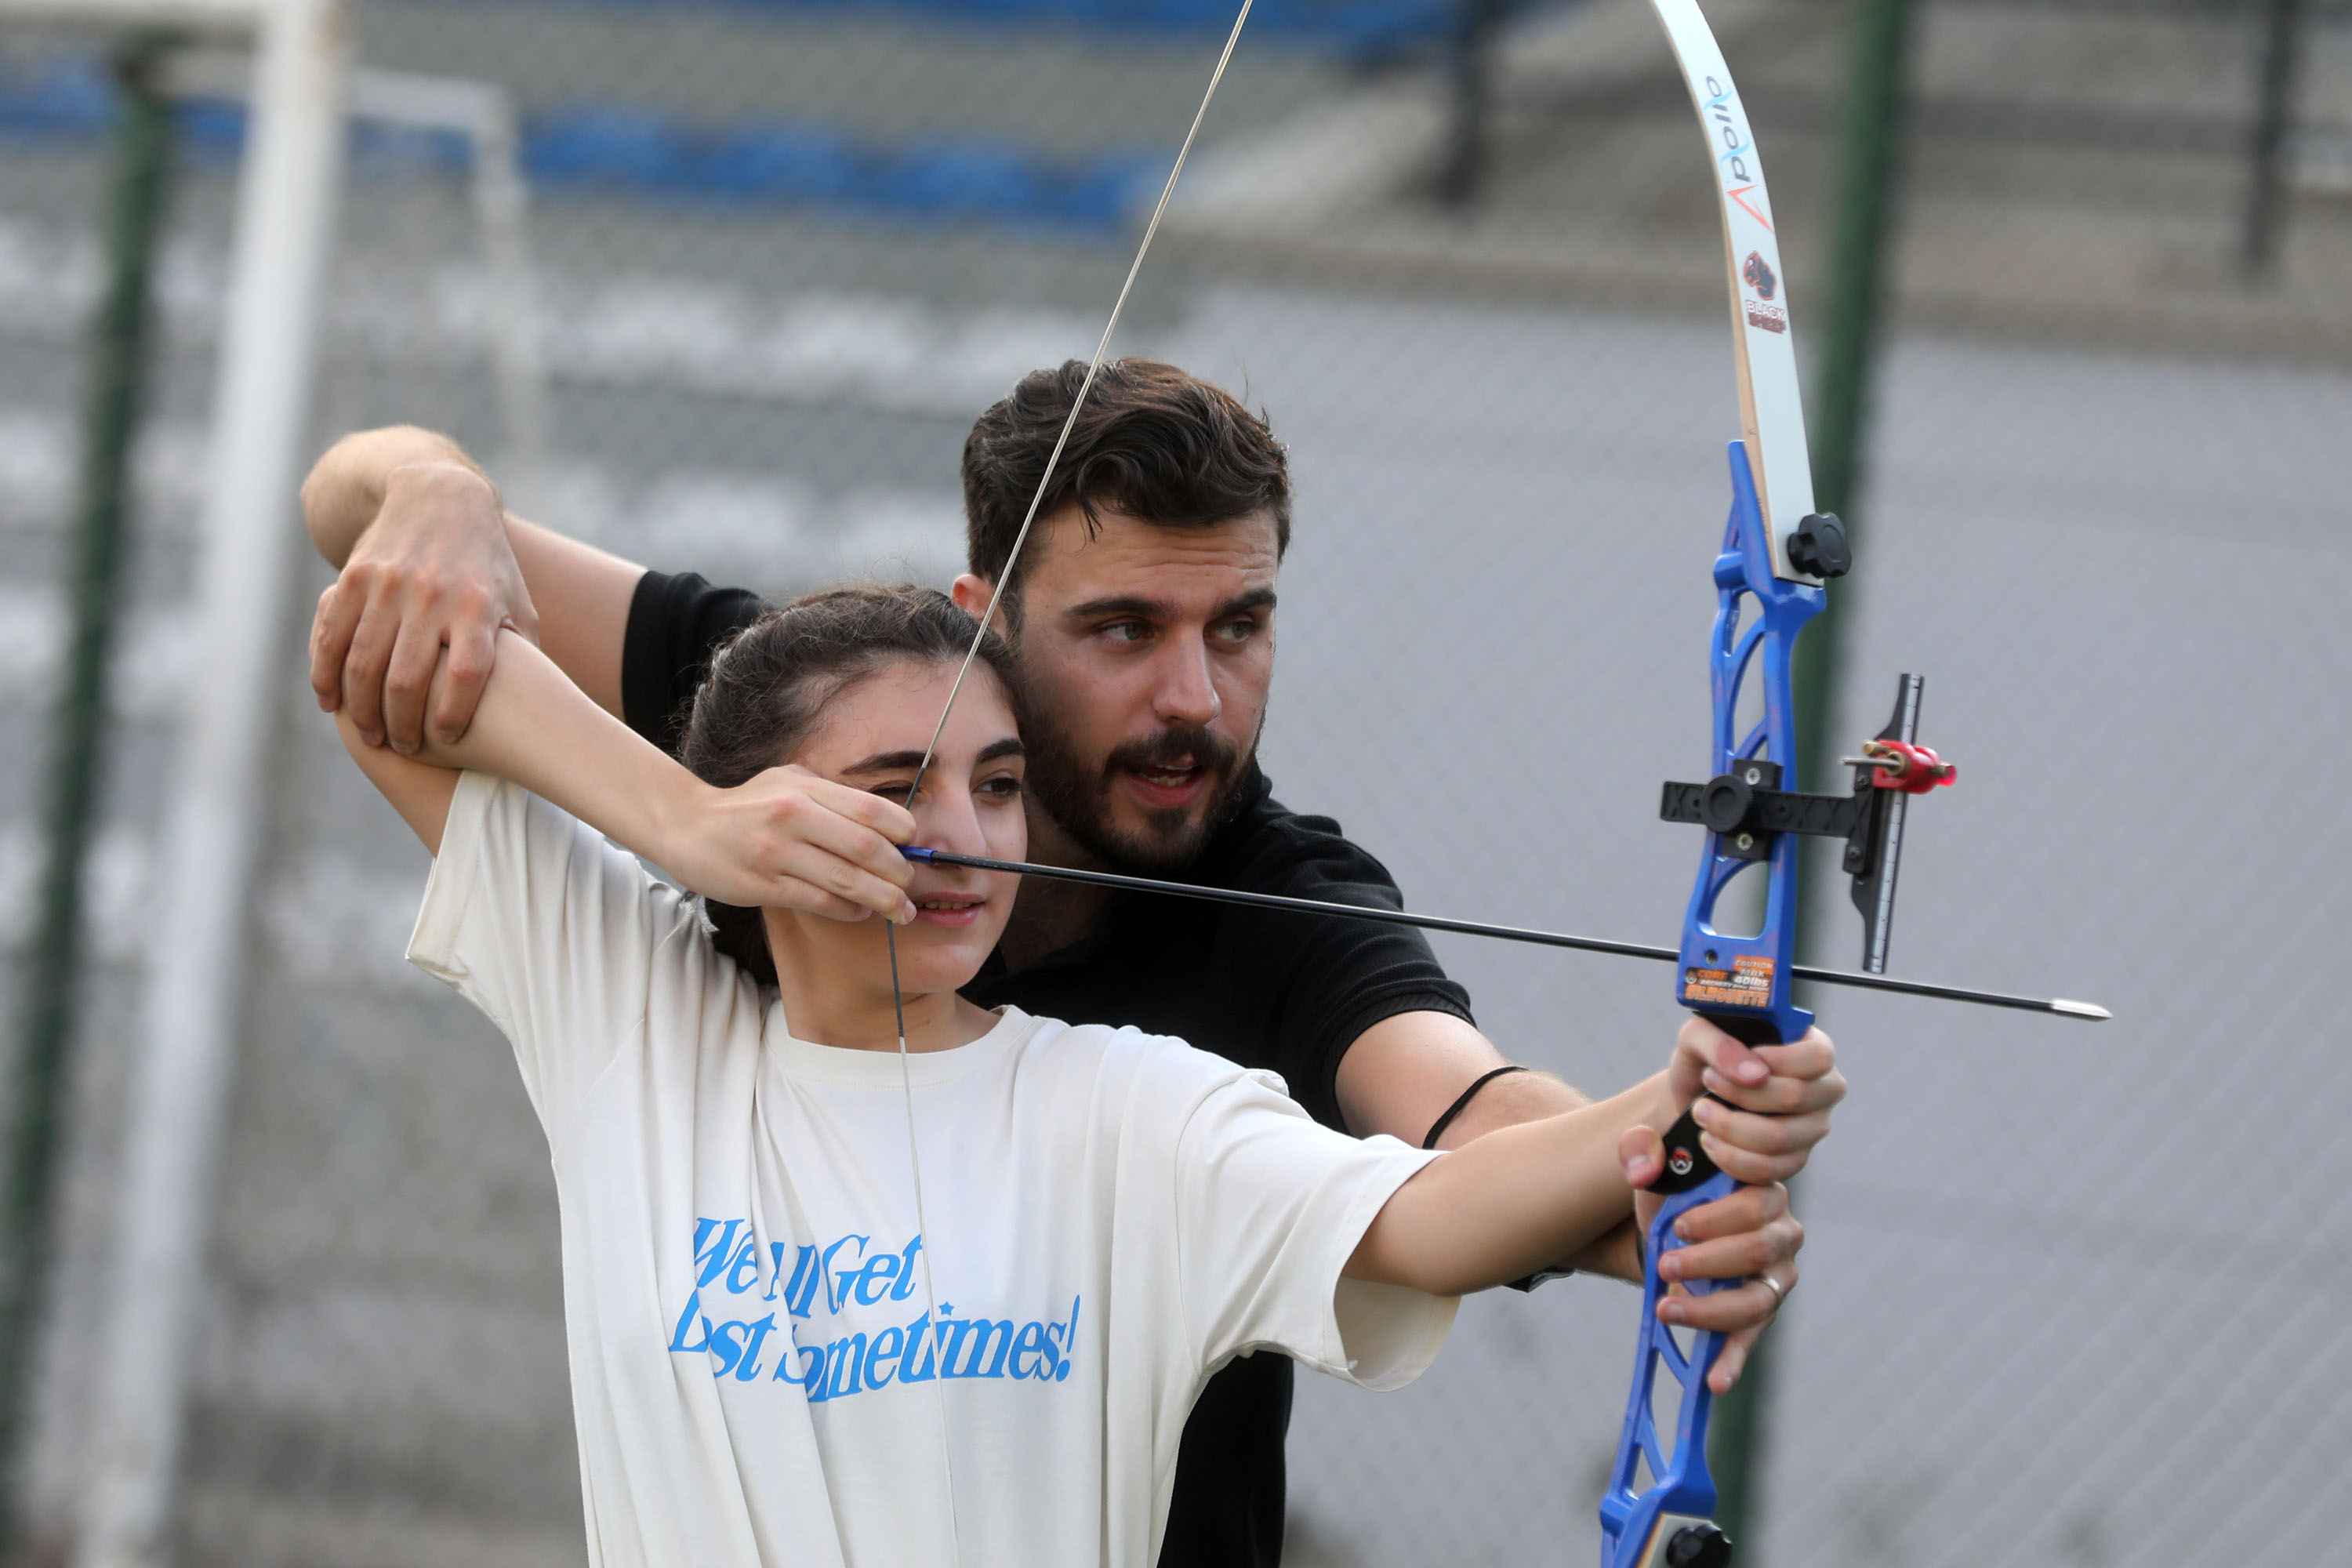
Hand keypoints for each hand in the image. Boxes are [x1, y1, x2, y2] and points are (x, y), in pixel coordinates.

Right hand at [309, 461, 537, 751]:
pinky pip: (333, 636)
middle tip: (403, 748)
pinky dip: (325, 675)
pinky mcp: (355, 577)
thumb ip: (523, 654)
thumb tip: (538, 710)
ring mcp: (388, 585)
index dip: (453, 714)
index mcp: (477, 606)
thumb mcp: (516, 602)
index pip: (465, 674)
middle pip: (407, 679)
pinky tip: (331, 703)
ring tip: (371, 735)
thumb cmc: (488, 565)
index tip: (447, 741)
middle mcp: (431, 595)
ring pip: (363, 663)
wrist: (440, 497)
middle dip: (401, 725)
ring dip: (362, 709)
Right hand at [660, 765, 919, 923]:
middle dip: (899, 871)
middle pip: (866, 848)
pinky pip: (820, 902)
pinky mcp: (763, 886)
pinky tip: (861, 912)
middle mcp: (792, 817)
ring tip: (902, 910)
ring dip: (884, 899)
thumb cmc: (747, 805)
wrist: (686, 827)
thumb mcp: (788, 782)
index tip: (911, 845)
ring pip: (847, 881)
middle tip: (910, 884)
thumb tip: (886, 820)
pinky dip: (849, 910)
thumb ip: (832, 795)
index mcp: (804, 789)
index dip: (902, 831)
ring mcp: (777, 853)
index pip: (870, 809)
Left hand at [1629, 1176, 1801, 1391]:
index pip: (1756, 1201)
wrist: (1669, 1221)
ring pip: (1757, 1299)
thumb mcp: (1653, 1160)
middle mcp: (1780, 1229)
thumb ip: (1642, 1148)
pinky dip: (1733, 1360)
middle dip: (1709, 1262)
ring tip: (1665, 1310)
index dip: (1719, 1217)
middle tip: (1665, 1263)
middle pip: (1759, 1251)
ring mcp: (1776, 1273)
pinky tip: (1713, 1381)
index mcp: (1760, 1186)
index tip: (1678, 1227)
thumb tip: (1642, 1169)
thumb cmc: (1672, 1186)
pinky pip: (1753, 1337)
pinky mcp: (1761, 1307)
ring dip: (1711, 1309)